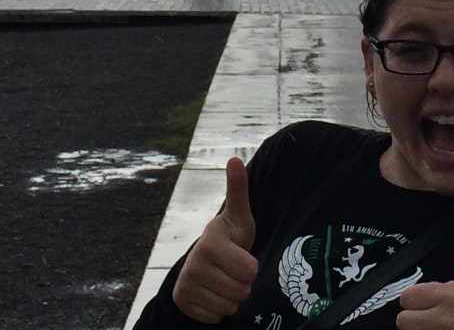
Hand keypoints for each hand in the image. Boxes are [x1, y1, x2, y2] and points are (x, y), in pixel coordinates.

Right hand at [172, 157, 257, 322]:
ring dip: (232, 297)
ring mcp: (187, 285)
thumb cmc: (229, 238)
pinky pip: (216, 318)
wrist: (202, 264)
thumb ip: (239, 190)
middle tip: (232, 269)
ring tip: (223, 279)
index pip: (249, 270)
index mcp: (210, 241)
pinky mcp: (184, 304)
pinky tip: (212, 293)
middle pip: (241, 291)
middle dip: (242, 284)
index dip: (251, 266)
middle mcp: (194, 263)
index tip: (241, 255)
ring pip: (230, 307)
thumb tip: (234, 158)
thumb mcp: (238, 216)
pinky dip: (218, 309)